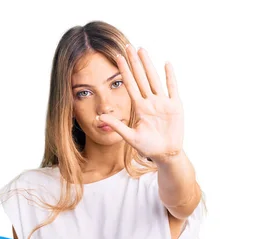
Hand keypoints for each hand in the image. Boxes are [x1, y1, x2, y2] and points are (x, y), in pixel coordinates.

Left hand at [98, 44, 183, 162]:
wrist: (166, 154)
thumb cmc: (149, 147)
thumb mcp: (131, 137)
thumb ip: (117, 126)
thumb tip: (100, 117)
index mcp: (140, 108)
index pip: (130, 85)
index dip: (124, 71)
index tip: (117, 57)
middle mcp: (150, 102)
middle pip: (141, 77)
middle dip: (135, 62)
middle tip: (128, 46)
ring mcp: (163, 103)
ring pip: (154, 79)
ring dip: (149, 64)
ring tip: (142, 50)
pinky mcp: (175, 106)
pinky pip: (172, 88)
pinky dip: (170, 76)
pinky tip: (166, 64)